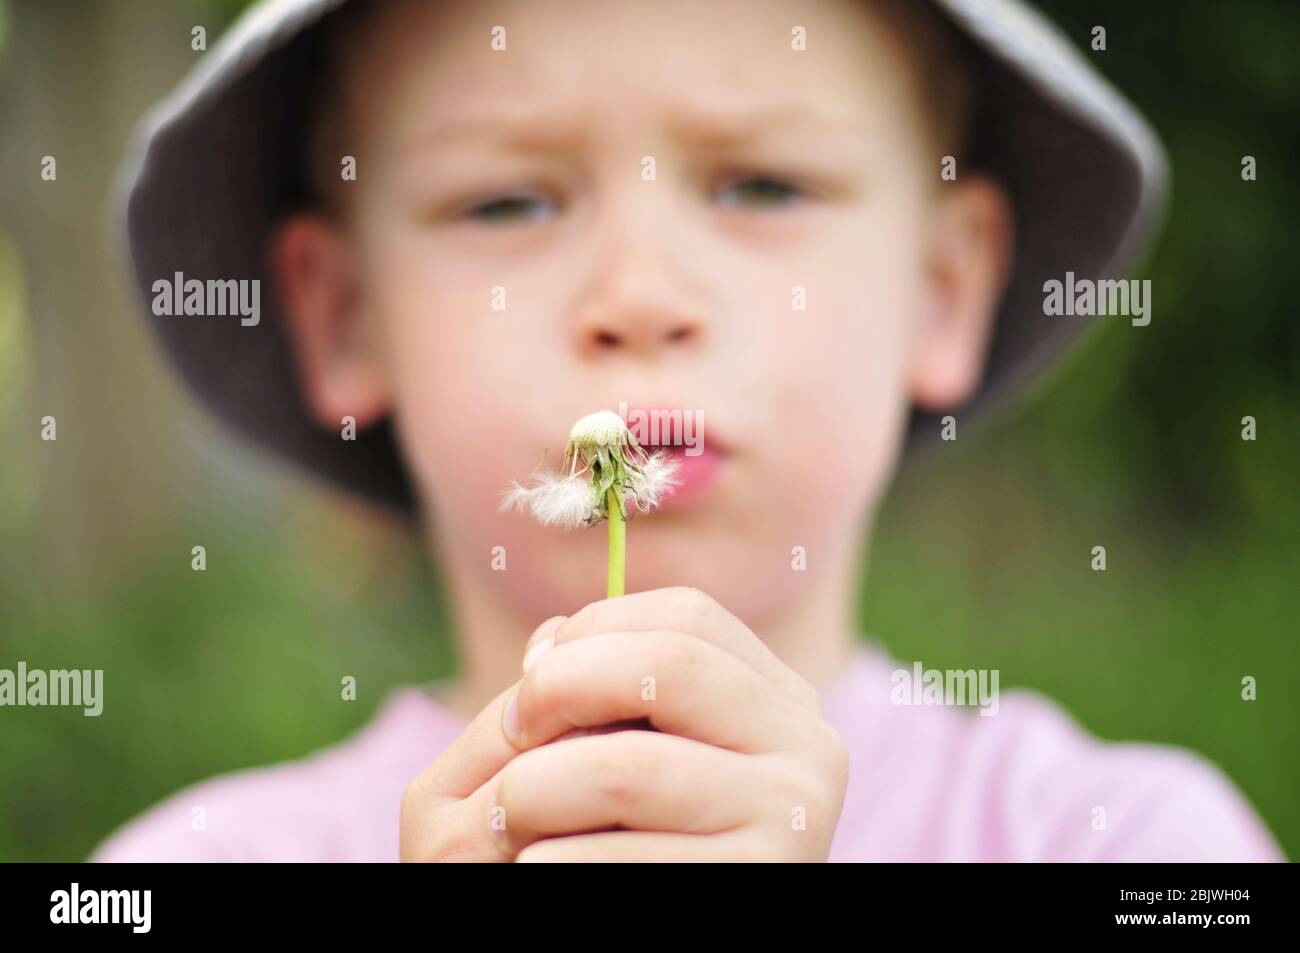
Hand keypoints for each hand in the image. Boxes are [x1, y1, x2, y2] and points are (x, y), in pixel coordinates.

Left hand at [400, 587, 847, 861]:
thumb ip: (596, 682)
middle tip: (509, 734)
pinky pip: (618, 858)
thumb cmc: (629, 836)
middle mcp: (808, 749)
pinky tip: (534, 866)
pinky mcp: (754, 882)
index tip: (532, 679)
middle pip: (668, 665)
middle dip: (559, 688)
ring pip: (627, 768)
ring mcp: (792, 822)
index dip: (591, 632)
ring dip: (532, 789)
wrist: (672, 916)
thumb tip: (548, 645)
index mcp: (780, 700)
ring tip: (506, 818)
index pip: (686, 616)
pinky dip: (549, 860)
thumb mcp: (629, 745)